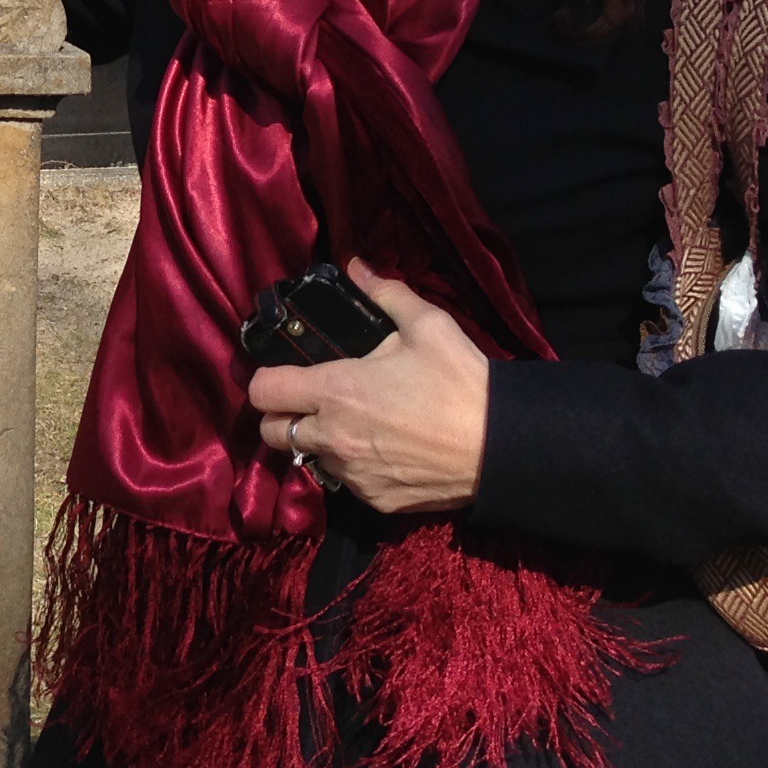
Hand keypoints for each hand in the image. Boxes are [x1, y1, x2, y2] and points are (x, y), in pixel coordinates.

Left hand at [245, 261, 489, 515]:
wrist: (503, 446)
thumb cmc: (461, 382)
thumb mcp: (427, 326)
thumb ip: (384, 294)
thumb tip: (356, 266)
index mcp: (335, 391)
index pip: (263, 391)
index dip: (268, 380)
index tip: (285, 374)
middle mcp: (332, 437)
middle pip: (272, 434)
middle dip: (283, 417)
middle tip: (311, 404)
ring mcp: (352, 475)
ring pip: (310, 459)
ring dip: (320, 444)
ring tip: (354, 427)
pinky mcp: (375, 501)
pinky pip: (346, 485)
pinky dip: (353, 469)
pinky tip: (381, 451)